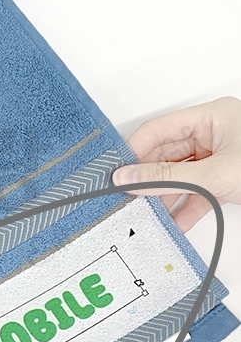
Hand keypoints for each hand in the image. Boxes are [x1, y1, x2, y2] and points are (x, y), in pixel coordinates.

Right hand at [112, 95, 240, 231]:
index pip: (157, 131)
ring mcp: (222, 156)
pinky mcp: (228, 178)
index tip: (114, 176)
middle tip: (124, 200)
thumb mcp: (215, 175)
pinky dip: (186, 207)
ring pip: (180, 175)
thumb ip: (166, 179)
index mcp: (211, 117)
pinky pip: (197, 190)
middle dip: (147, 179)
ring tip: (146, 215)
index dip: (133, 153)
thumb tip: (127, 179)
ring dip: (164, 197)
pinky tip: (174, 223)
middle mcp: (214, 133)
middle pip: (166, 154)